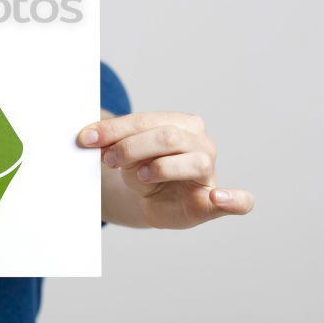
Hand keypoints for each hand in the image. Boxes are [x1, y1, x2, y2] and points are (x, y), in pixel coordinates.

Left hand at [77, 112, 253, 228]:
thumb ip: (115, 143)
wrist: (151, 201)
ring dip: (159, 167)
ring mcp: (210, 171)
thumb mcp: (125, 154)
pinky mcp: (214, 202)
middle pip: (167, 136)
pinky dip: (233, 199)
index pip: (145, 120)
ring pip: (192, 161)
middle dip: (130, 147)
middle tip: (108, 160)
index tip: (85, 138)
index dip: (113, 130)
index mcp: (181, 124)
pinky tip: (217, 197)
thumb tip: (91, 138)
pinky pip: (239, 202)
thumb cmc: (141, 170)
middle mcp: (200, 143)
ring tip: (139, 176)